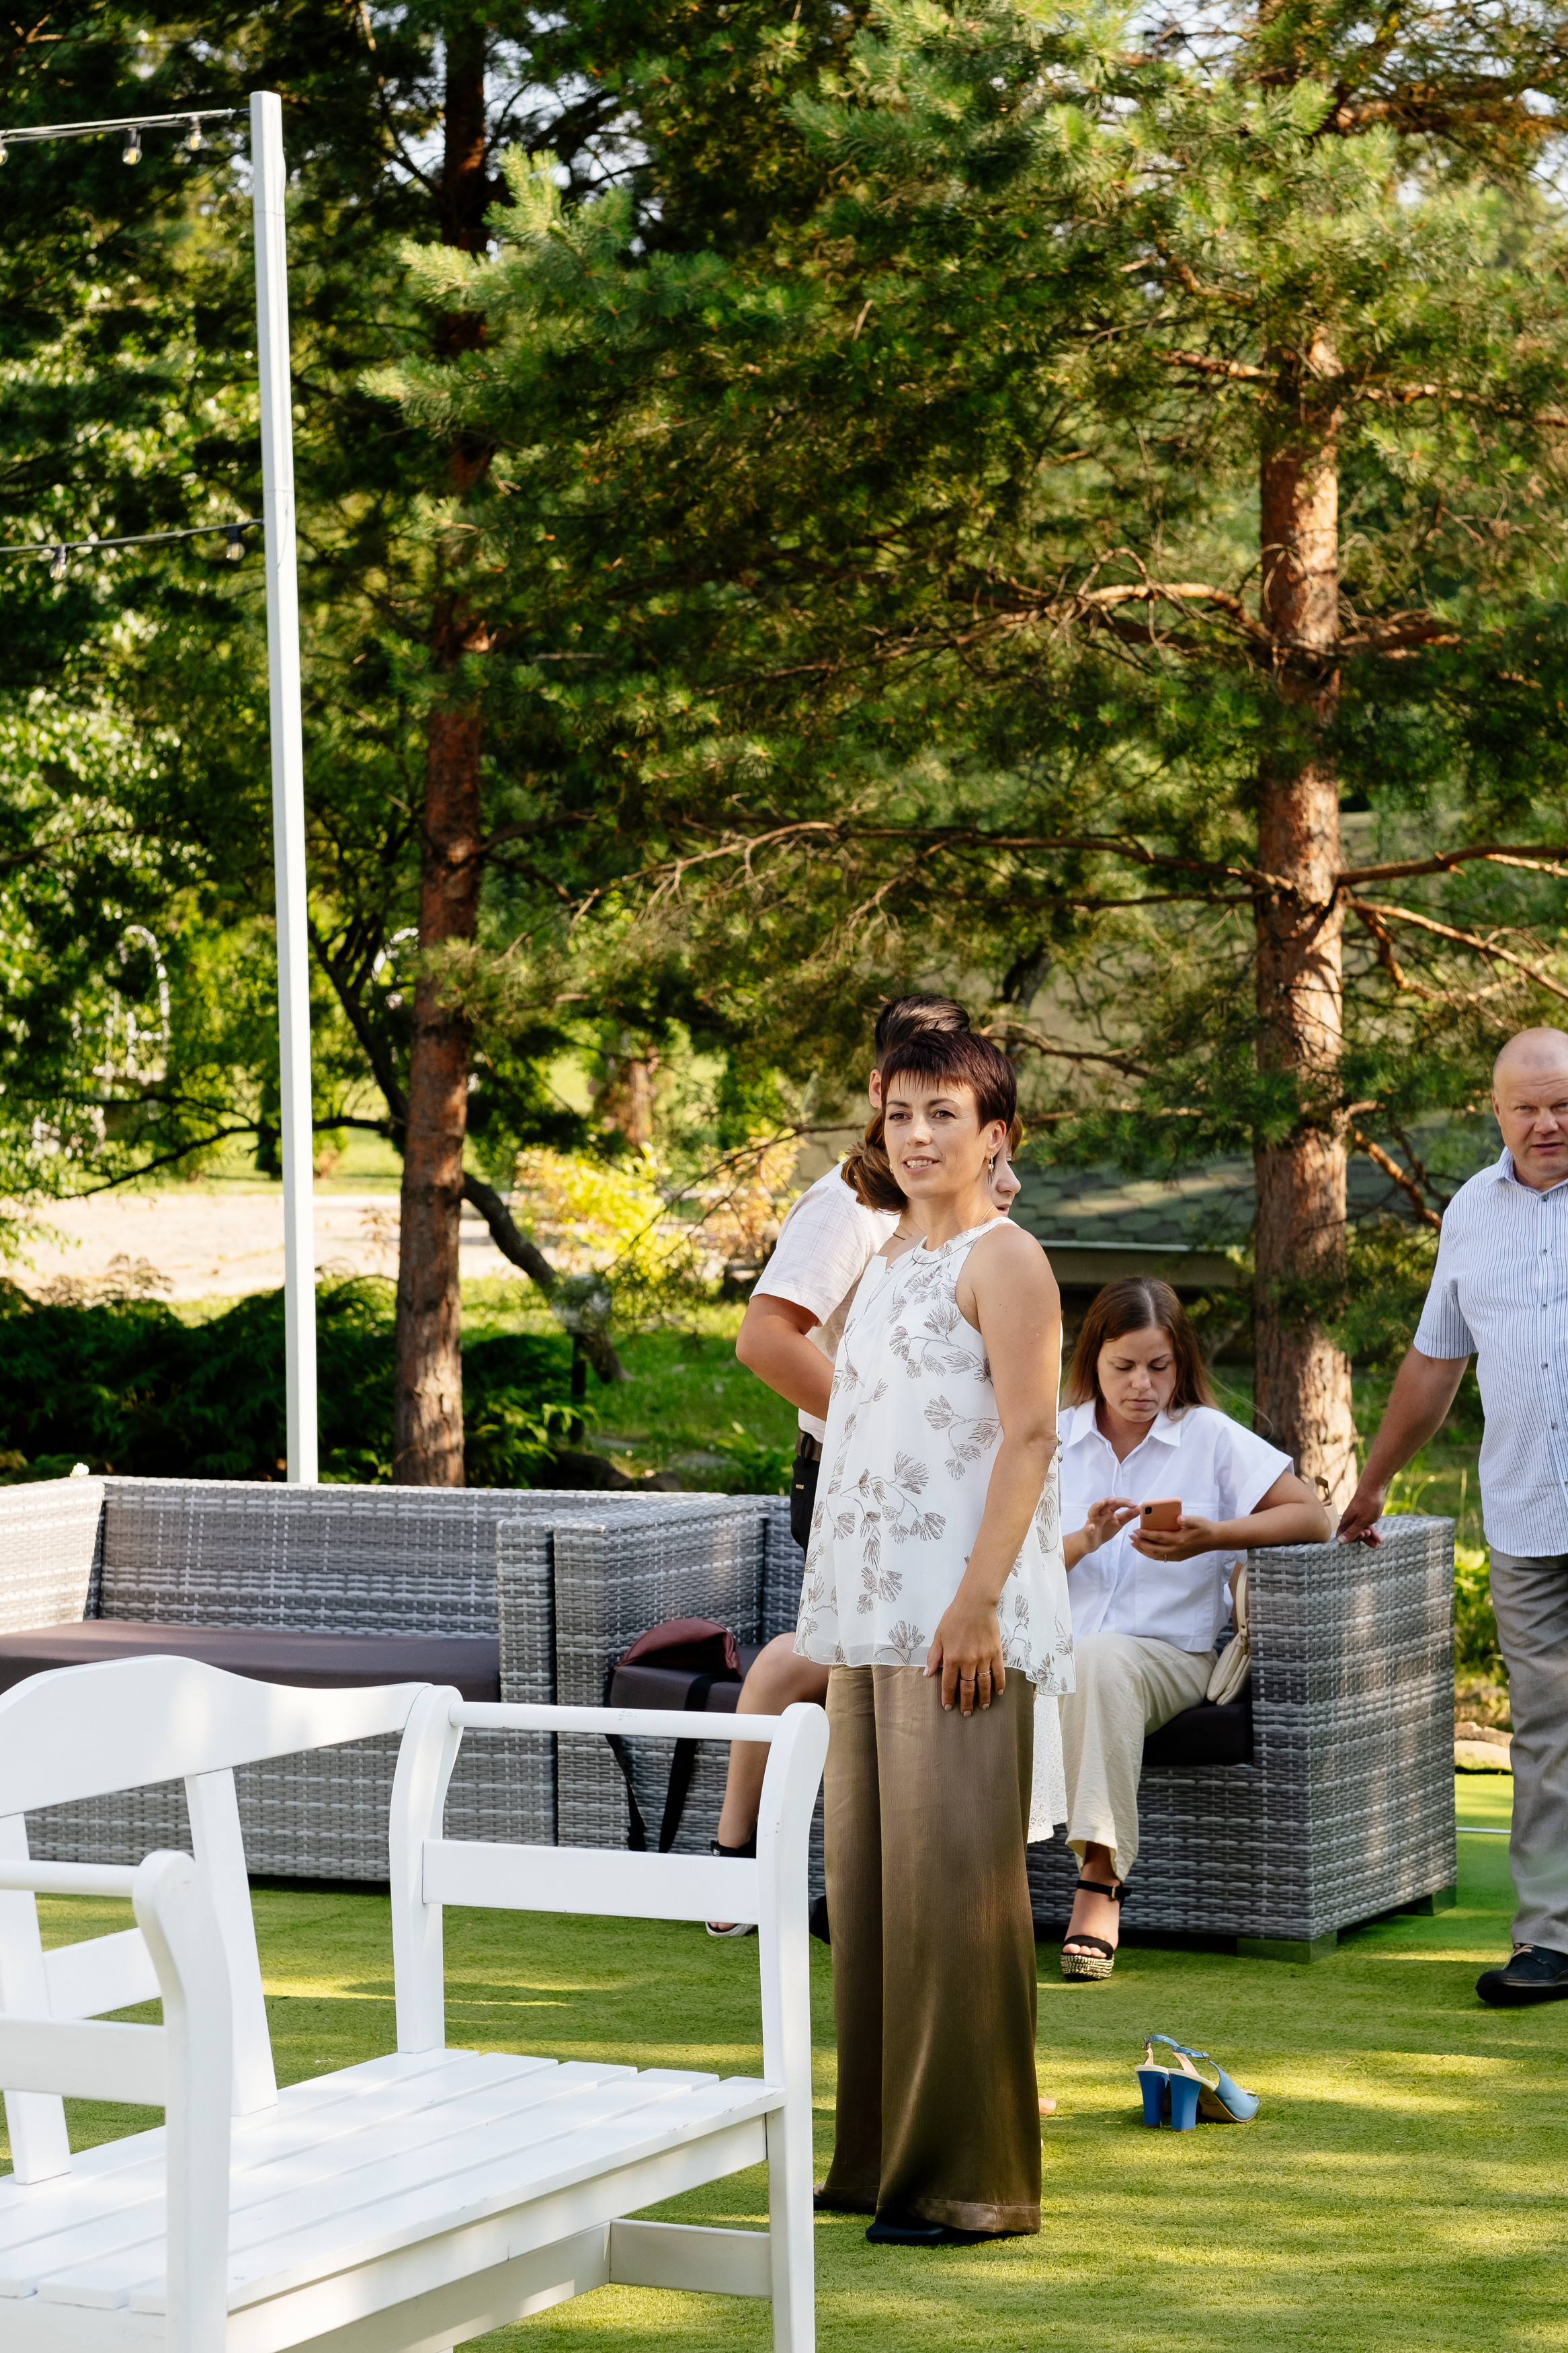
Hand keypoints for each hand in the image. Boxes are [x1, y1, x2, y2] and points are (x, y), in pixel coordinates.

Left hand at [926, 1593, 1005, 1713]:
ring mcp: (984, 1658)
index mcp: (952, 1658)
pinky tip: (998, 1692)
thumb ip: (934, 1656)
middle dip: (966, 1703)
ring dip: (983, 1697)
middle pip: (967, 1688)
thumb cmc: (954, 1618)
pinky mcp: (996, 1653)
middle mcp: (968, 1662)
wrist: (975, 1604)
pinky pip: (998, 1673)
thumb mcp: (939, 1636)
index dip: (948, 1697)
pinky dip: (999, 1684)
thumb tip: (928, 1674)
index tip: (948, 1707)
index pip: (949, 1684)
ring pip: (984, 1684)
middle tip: (966, 1714)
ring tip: (984, 1707)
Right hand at [1079, 1497, 1137, 1553]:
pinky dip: (1089, 1528)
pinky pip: (1087, 1530)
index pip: (1116, 1503)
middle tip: (1115, 1499)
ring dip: (1096, 1507)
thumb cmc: (1104, 1530)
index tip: (1135, 1504)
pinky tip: (1091, 1526)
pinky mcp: (1088, 1532)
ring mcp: (1092, 1522)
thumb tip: (1139, 1508)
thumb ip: (1128, 1515)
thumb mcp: (1118, 1522)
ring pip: (1092, 1512)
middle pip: (1104, 1504)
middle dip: (1109, 1501)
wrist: (1090, 1542)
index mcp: (1108, 1511)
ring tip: (1101, 1503)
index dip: (1125, 1502)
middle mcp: (1099, 1514)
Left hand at [1130, 1514, 1222, 1562]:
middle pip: (1154, 1549)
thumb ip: (1187, 1520)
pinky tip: (1144, 1549)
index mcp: (1179, 1540)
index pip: (1159, 1537)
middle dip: (1141, 1543)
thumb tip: (1178, 1519)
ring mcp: (1177, 1555)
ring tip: (1133, 1544)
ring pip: (1156, 1555)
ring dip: (1143, 1550)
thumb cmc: (1204, 1527)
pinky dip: (1150, 1554)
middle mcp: (1176, 1550)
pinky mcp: (1177, 1557)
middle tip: (1131, 1537)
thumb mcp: (1197, 1521)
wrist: (1213, 1540)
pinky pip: (1160, 1557)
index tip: (1136, 1531)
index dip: (1146, 1534)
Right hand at [1336, 1482, 1385, 1545]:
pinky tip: (1379, 1538)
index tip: (1363, 1536)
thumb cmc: (1368, 1504)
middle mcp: (1350, 1519)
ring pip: (1361, 1530)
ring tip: (1378, 1543)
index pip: (1342, 1535)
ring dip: (1369, 1537)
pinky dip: (1373, 1531)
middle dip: (1363, 1540)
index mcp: (1346, 1521)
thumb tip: (1339, 1541)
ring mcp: (1357, 1516)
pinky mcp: (1364, 1513)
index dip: (1351, 1540)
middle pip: (1353, 1534)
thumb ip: (1352, 1532)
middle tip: (1373, 1541)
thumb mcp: (1362, 1521)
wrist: (1374, 1486)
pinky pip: (1367, 1525)